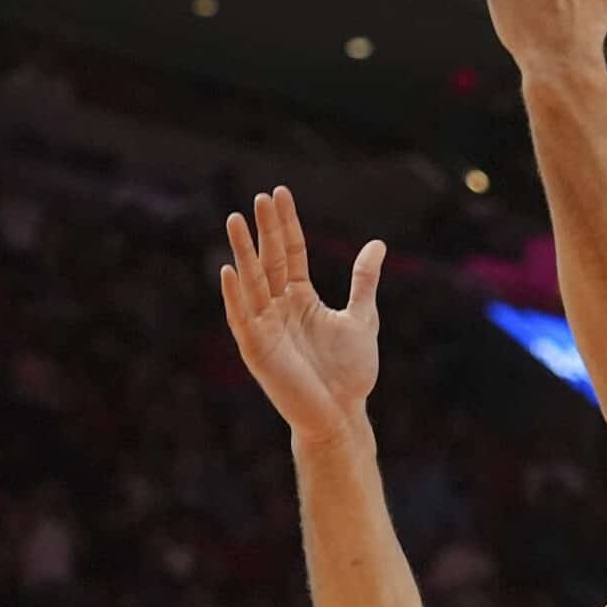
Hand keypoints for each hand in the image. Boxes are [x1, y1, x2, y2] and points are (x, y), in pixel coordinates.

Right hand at [218, 186, 386, 446]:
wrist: (342, 414)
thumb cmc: (349, 372)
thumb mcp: (362, 318)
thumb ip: (364, 281)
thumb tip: (376, 245)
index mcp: (301, 298)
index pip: (290, 252)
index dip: (285, 224)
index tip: (279, 193)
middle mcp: (279, 307)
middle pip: (269, 261)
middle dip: (264, 230)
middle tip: (259, 198)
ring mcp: (266, 327)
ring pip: (252, 283)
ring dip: (243, 252)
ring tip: (235, 220)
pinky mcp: (258, 350)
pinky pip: (243, 318)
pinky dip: (235, 295)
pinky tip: (230, 270)